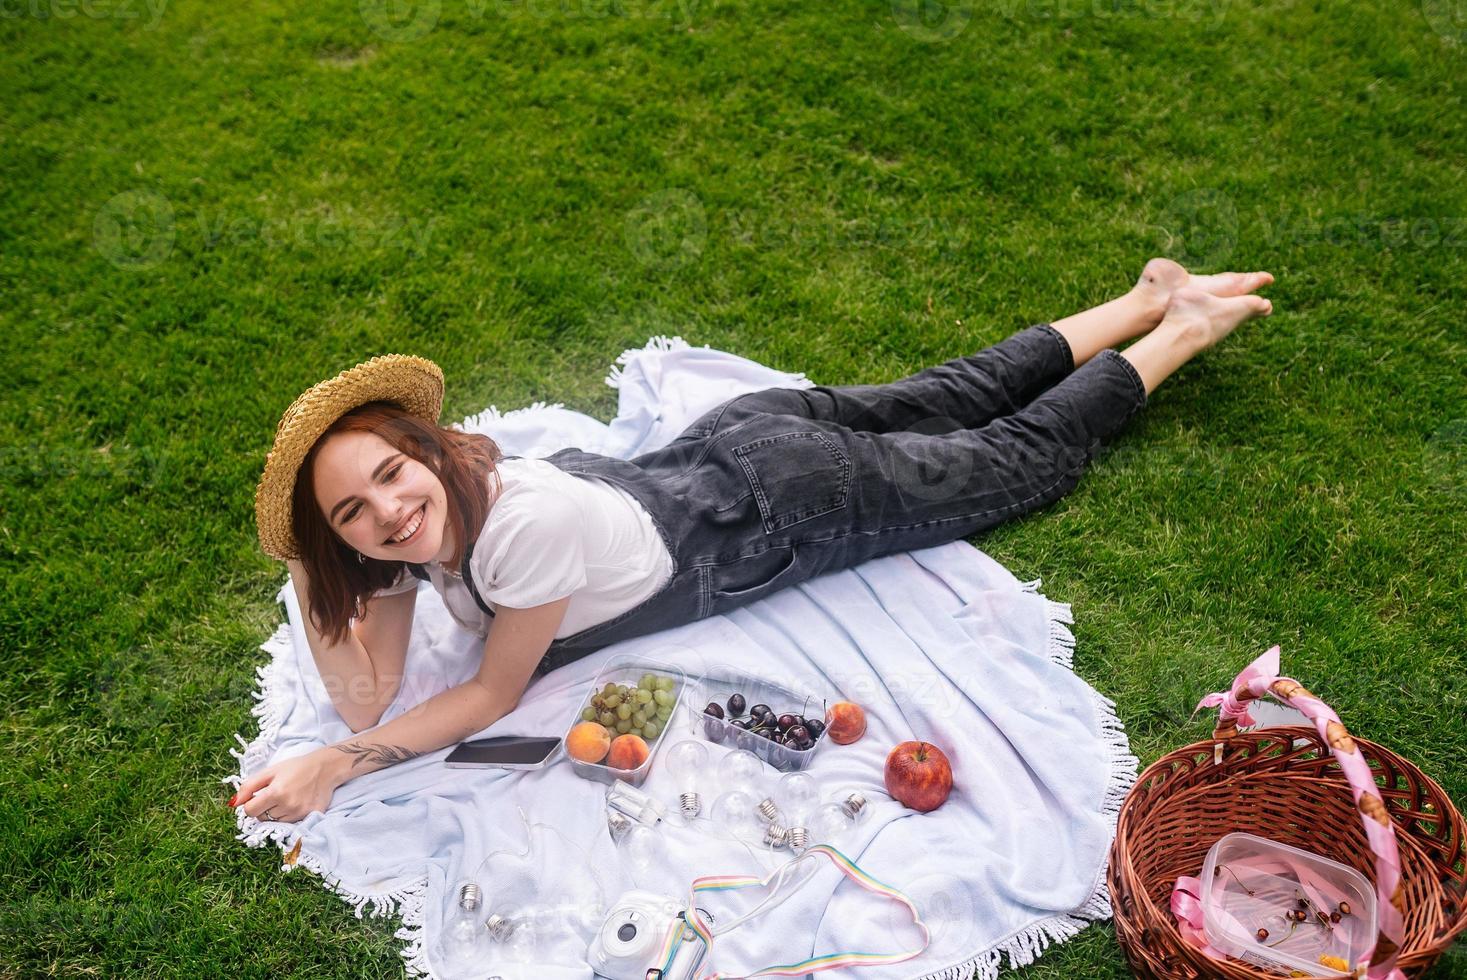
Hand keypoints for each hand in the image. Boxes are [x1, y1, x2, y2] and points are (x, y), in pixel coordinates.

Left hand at [229, 748, 346, 823]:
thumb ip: (249, 786)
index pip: (250, 811)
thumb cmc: (296, 767)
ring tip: (287, 797)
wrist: (326, 768)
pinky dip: (288, 815)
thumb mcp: (270, 771)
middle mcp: (287, 806)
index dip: (251, 804)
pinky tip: (295, 802)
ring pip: (275, 822)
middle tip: (274, 795)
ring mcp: (299, 813)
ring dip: (276, 813)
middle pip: (262, 818)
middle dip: (264, 808)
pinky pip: (290, 823)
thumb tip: (233, 803)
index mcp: (275, 792)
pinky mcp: (309, 817)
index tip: (257, 797)